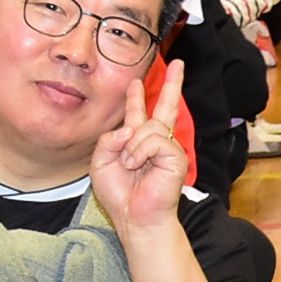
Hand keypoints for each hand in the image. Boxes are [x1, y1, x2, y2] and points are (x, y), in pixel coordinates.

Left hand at [89, 61, 190, 235]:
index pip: (137, 113)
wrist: (135, 217)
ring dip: (132, 148)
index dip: (136, 96)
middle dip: (172, 85)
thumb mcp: (100, 163)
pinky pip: (154, 141)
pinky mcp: (176, 156)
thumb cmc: (120, 195)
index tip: (136, 81)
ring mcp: (167, 148)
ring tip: (131, 166)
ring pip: (148, 127)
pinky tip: (139, 166)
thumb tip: (130, 129)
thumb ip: (109, 140)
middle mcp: (155, 141)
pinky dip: (140, 153)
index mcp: (136, 142)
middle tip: (180, 64)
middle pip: (165, 106)